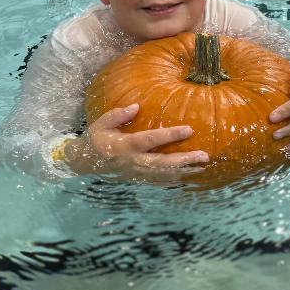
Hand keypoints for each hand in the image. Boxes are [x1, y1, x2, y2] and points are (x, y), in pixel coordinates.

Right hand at [64, 103, 208, 178]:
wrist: (84, 163)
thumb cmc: (95, 139)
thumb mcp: (102, 123)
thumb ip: (118, 115)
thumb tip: (136, 106)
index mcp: (125, 145)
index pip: (151, 139)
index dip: (170, 135)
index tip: (189, 130)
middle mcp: (133, 162)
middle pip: (163, 163)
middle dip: (185, 160)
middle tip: (204, 156)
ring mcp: (136, 174)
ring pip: (164, 175)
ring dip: (184, 172)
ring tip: (202, 167)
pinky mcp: (137, 180)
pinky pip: (159, 182)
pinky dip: (174, 181)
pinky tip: (188, 177)